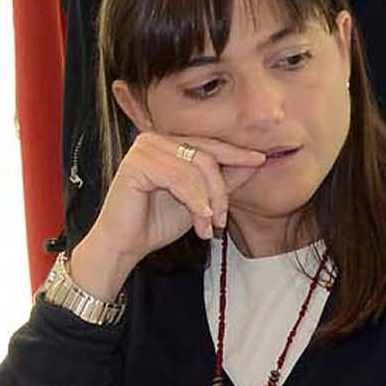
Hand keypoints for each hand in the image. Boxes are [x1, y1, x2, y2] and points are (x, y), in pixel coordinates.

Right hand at [69, 129, 269, 293]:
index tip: (260, 160)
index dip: (236, 153)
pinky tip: (199, 220)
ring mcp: (144, 148)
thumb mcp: (199, 200)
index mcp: (168, 142)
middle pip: (206, 155)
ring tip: (208, 226)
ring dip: (208, 201)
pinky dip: (195, 201)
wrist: (124, 246)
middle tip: (222, 219)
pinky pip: (179, 178)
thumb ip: (222, 180)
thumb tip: (255, 161)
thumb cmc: (157, 222)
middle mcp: (155, 139)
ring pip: (196, 167)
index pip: (209, 144)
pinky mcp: (136, 164)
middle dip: (221, 189)